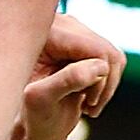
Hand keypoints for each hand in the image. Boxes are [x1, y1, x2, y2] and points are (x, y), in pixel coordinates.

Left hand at [17, 11, 124, 139]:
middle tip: (88, 106)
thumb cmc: (27, 110)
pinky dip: (104, 80)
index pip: (96, 51)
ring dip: (106, 83)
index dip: (100, 80)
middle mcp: (60, 24)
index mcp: (46, 33)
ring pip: (112, 55)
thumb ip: (68, 80)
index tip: (87, 103)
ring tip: (87, 103)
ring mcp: (72, 31)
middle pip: (106, 51)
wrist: (26, 115)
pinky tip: (86, 92)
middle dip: (104, 83)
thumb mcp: (41, 97)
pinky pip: (109, 57)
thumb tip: (101, 67)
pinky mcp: (82, 41)